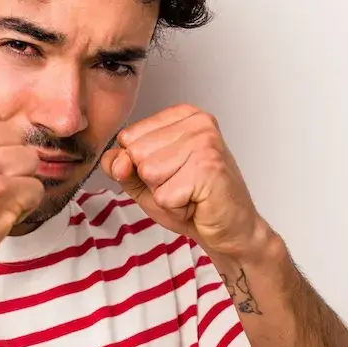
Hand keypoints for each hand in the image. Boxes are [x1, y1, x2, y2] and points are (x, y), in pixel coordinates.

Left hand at [100, 104, 267, 257]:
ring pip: (148, 172)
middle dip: (153, 182)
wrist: (230, 230)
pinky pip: (164, 195)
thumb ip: (123, 166)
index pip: (128, 137)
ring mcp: (204, 143)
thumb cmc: (193, 203)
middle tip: (183, 187)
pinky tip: (196, 203)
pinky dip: (175, 209)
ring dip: (164, 195)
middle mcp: (196, 123)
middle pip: (137, 153)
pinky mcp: (208, 168)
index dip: (141, 167)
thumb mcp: (146, 181)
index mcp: (182, 116)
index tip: (171, 173)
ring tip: (189, 194)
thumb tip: (117, 161)